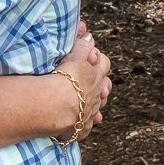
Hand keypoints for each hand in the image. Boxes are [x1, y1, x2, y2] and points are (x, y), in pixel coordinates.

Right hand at [56, 22, 111, 142]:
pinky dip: (83, 123)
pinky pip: (86, 126)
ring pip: (98, 107)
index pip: (103, 63)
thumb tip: (89, 35)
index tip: (91, 57)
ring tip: (86, 102)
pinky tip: (78, 122)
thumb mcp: (74, 58)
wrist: (59, 106)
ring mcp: (90, 112)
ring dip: (94, 103)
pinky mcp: (81, 129)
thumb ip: (82, 45)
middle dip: (101, 83)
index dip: (98, 59)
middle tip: (94, 81)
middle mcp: (96, 95)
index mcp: (95, 75)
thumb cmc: (65, 79)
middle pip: (104, 87)